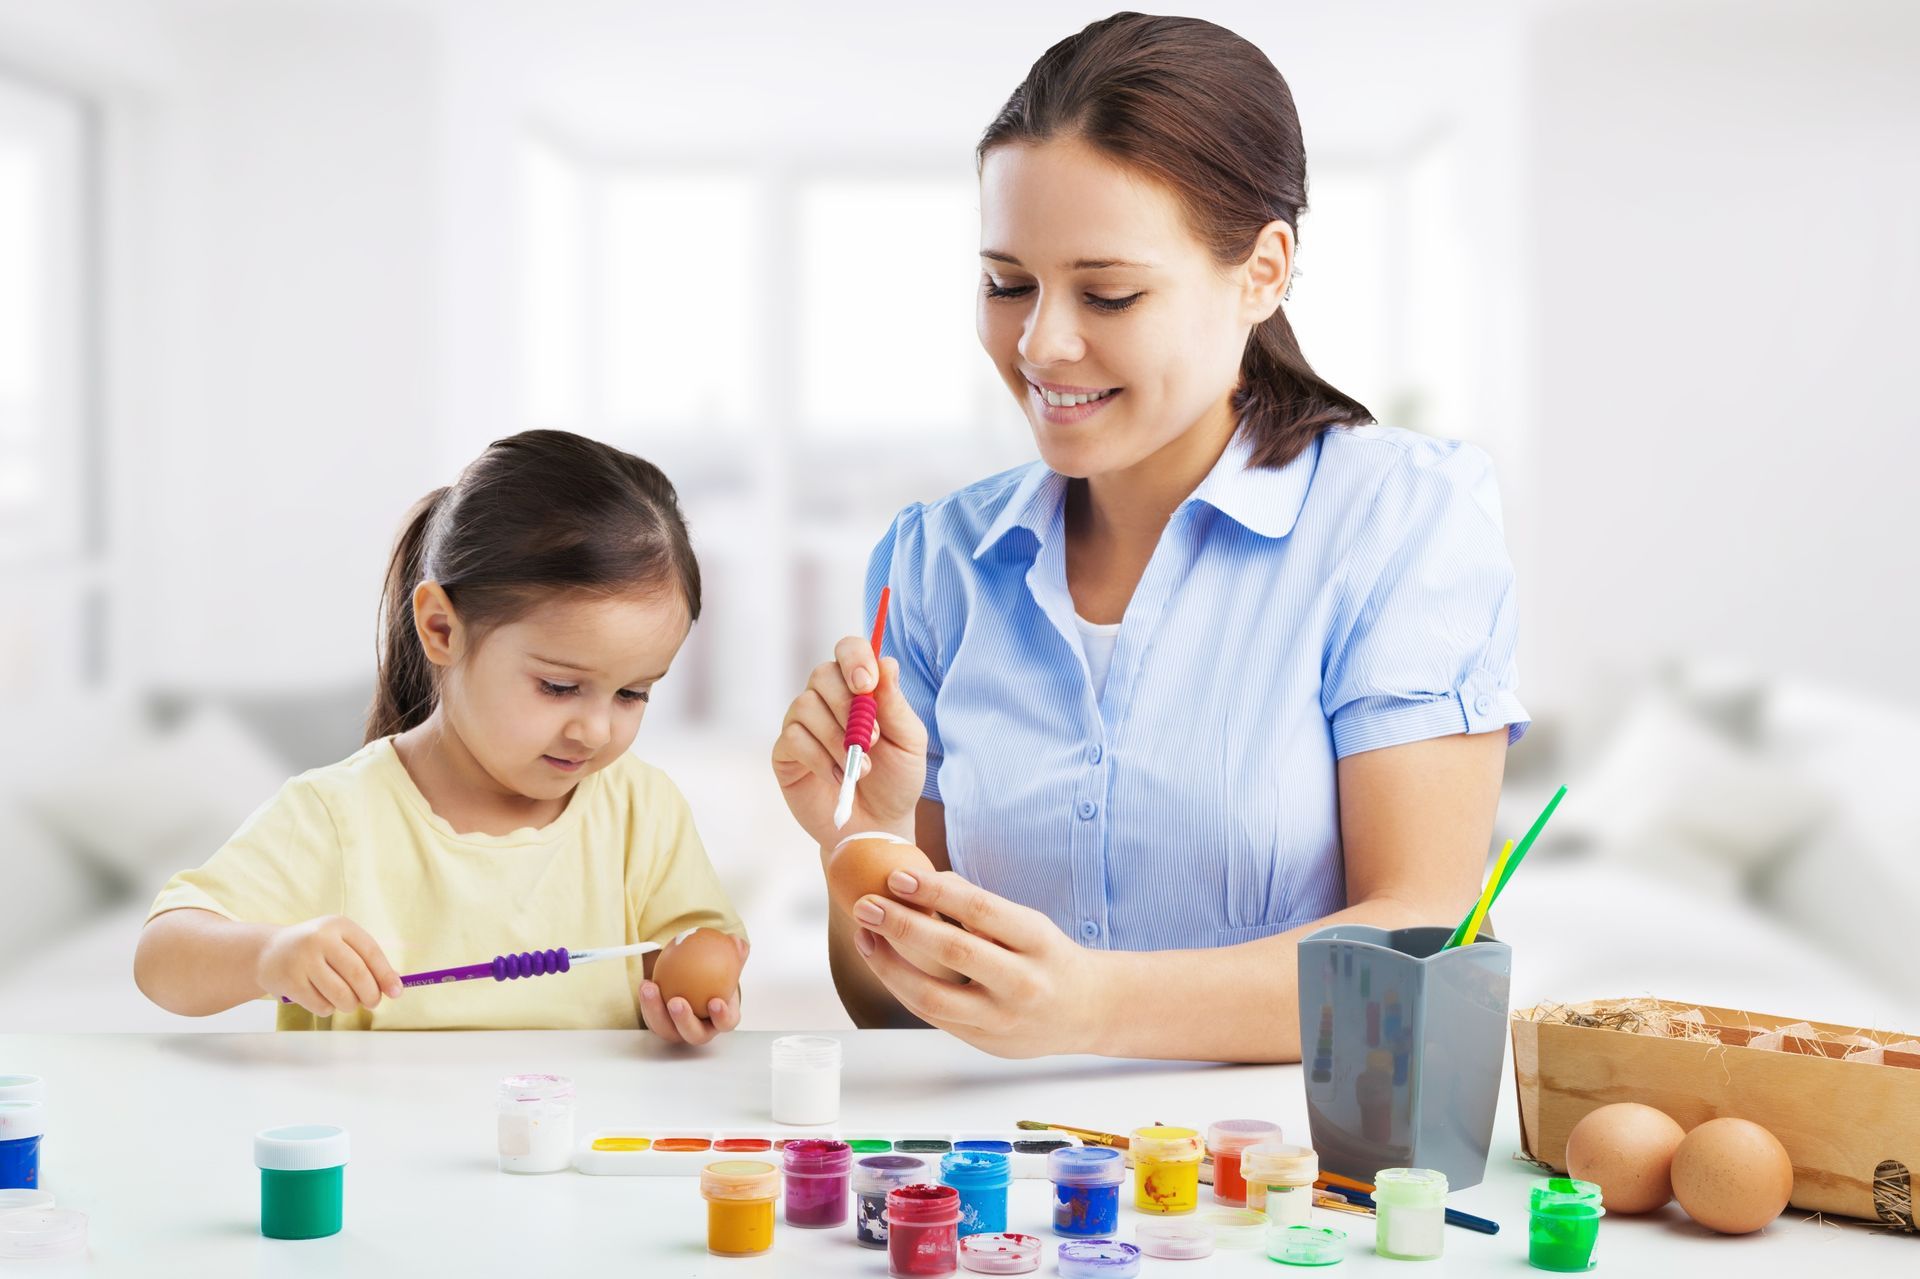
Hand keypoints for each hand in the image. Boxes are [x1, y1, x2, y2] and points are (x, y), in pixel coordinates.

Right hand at [257, 915, 402, 1016]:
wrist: (269, 953)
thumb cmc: (315, 950)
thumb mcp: (339, 942)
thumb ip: (366, 960)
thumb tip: (394, 984)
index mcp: (338, 925)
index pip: (371, 951)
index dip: (386, 974)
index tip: (397, 992)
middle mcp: (320, 939)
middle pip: (357, 974)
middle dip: (371, 994)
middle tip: (373, 1003)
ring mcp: (302, 960)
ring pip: (341, 994)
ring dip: (350, 1005)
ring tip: (348, 1001)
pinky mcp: (290, 982)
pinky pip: (322, 1006)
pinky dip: (329, 1009)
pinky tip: (323, 998)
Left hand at [637, 935, 748, 1045]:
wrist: (694, 981)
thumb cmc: (714, 976)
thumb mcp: (727, 964)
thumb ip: (734, 954)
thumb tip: (737, 943)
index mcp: (721, 1019)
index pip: (726, 1023)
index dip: (722, 1017)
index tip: (714, 1002)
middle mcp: (700, 1029)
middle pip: (694, 1034)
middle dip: (684, 1021)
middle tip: (676, 1002)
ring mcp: (679, 1030)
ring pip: (666, 1029)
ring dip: (656, 1011)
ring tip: (651, 989)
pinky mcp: (661, 1025)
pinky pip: (652, 1017)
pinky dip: (647, 1002)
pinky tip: (645, 983)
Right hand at [772, 637, 928, 847]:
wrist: (878, 827)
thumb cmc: (897, 780)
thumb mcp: (909, 743)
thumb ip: (895, 705)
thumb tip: (885, 663)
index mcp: (859, 688)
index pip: (848, 650)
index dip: (854, 659)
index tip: (866, 685)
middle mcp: (827, 699)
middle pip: (822, 674)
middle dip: (847, 707)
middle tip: (872, 740)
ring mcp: (802, 724)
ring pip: (806, 706)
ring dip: (837, 740)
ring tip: (861, 769)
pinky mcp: (786, 752)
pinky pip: (793, 738)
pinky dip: (820, 759)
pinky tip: (840, 779)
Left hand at [850, 869, 1111, 1057]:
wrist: (1087, 1012)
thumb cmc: (1048, 956)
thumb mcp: (1027, 922)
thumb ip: (978, 905)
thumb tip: (921, 882)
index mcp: (1037, 941)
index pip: (980, 911)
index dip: (934, 892)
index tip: (896, 877)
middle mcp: (1023, 982)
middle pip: (952, 952)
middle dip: (901, 926)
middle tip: (867, 904)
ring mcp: (1002, 1019)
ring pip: (932, 995)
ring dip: (889, 964)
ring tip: (865, 935)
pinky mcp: (984, 1042)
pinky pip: (932, 1015)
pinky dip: (902, 987)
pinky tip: (883, 963)